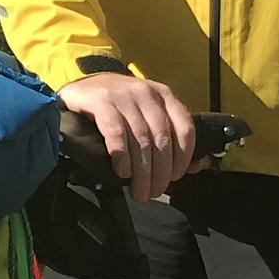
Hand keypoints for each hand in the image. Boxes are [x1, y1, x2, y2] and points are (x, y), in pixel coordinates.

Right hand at [56, 70, 197, 201]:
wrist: (84, 86)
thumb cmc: (118, 106)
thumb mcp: (147, 114)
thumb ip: (170, 137)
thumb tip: (195, 167)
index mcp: (164, 96)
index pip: (185, 128)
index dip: (183, 157)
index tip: (175, 177)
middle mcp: (146, 93)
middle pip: (161, 139)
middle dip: (160, 172)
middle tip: (153, 192)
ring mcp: (124, 96)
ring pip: (140, 139)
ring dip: (142, 171)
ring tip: (138, 190)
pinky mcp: (101, 101)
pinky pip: (116, 133)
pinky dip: (122, 156)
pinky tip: (122, 171)